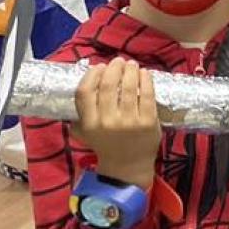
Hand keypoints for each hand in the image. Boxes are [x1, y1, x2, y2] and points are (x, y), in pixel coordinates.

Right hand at [72, 57, 160, 189]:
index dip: (91, 75)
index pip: (85, 92)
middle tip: (118, 61)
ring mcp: (129, 122)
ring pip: (128, 88)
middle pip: (108, 85)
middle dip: (114, 68)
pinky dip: (146, 80)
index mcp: (90, 123)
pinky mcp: (149, 122)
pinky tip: (145, 73)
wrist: (127, 167)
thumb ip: (79, 114)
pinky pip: (147, 95)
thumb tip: (82, 84)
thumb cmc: (106, 145)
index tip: (98, 66)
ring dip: (130, 71)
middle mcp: (108, 122)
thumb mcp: (86, 133)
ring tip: (132, 65)